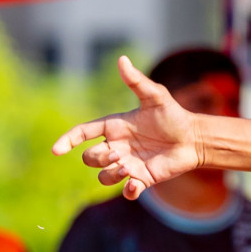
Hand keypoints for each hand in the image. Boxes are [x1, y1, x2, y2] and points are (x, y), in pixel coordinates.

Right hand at [52, 56, 202, 199]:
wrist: (194, 138)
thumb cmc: (173, 115)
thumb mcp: (156, 96)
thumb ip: (137, 82)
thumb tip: (122, 60)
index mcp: (114, 127)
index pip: (82, 133)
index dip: (67, 141)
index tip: (56, 150)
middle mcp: (117, 147)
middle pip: (89, 158)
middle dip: (98, 158)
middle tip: (119, 154)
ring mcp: (128, 164)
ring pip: (103, 176)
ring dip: (110, 174)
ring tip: (128, 168)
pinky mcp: (142, 179)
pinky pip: (127, 191)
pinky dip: (128, 190)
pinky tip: (134, 184)